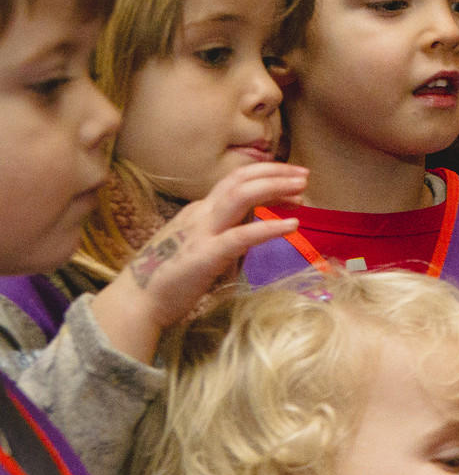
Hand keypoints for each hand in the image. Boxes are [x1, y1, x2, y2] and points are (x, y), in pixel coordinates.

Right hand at [86, 162, 308, 363]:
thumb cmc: (171, 278)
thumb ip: (224, 235)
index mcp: (200, 211)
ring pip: (239, 195)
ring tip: (302, 189)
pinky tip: (293, 225)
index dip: (267, 177)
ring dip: (274, 188)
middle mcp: (200, 214)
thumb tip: (254, 231)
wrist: (139, 302)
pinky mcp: (205, 255)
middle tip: (304, 175)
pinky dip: (269, 227)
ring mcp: (202, 232)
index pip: (236, 183)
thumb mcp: (201, 246)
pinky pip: (241, 236)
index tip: (293, 181)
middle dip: (274, 172)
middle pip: (239, 179)